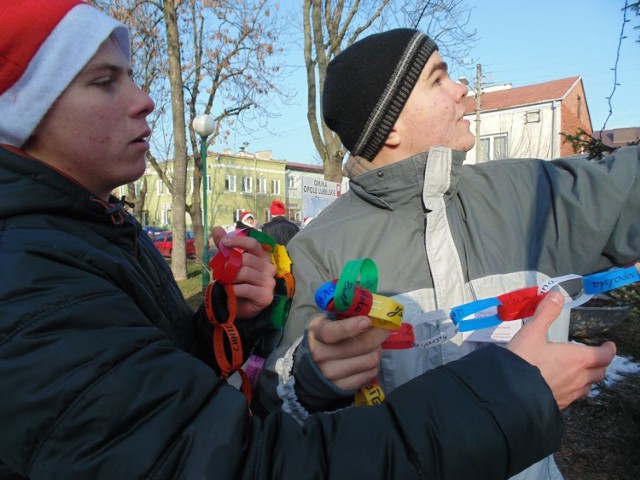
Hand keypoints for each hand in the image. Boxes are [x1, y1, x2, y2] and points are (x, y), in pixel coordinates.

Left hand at [213, 229, 275, 319]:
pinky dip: (234, 290)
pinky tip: (231, 292)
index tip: (223, 242)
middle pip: (247, 259)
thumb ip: (225, 248)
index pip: (253, 244)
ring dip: (231, 278)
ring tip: (226, 283)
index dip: (238, 241)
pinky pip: (246, 288)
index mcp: (262, 257)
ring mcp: (270, 282)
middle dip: (230, 265)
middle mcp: (269, 268)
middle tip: (221, 272)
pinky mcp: (266, 296)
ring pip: (246, 273)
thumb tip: (216, 229)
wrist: (238, 307)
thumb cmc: (237, 284)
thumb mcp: (229, 264)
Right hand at [306, 314, 389, 390]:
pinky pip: (370, 374)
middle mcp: (321, 355)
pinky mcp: (342, 387)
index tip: (367, 321)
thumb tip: (372, 307)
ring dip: (378, 350)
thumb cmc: (324, 338)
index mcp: (317, 334)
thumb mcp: (327, 321)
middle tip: (384, 328)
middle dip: (379, 334)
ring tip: (374, 345)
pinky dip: (374, 365)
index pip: (332, 332)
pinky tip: (367, 358)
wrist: (311, 368)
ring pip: (370, 360)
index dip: (351, 327)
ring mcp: (331, 374)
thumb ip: (345, 313)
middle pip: (362, 345)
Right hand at [507, 291, 615, 409]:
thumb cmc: (524, 359)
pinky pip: (575, 397)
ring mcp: (570, 393)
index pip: (603, 355)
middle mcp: (578, 377)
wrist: (510, 392)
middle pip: (599, 372)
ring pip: (588, 386)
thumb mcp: (532, 332)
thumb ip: (546, 313)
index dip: (608, 350)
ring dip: (589, 378)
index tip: (609, 345)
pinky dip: (575, 389)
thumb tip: (556, 295)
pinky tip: (563, 386)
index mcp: (576, 358)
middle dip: (600, 363)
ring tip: (581, 371)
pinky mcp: (559, 404)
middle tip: (595, 356)